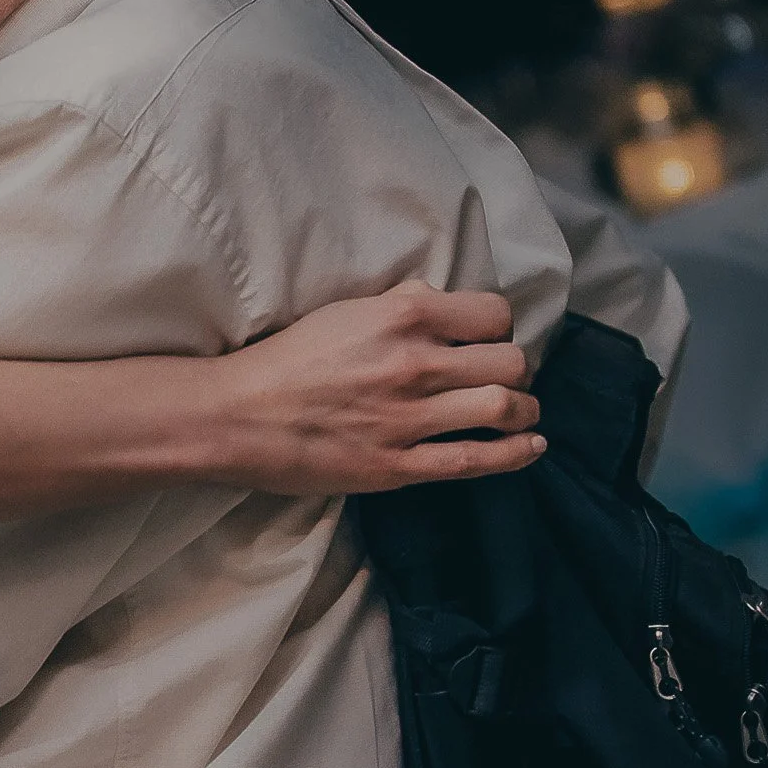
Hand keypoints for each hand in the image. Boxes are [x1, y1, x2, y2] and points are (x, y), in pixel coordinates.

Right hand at [218, 283, 543, 495]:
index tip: (486, 339)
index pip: (494, 314)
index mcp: (403, 317)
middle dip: (515, 369)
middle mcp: (416, 364)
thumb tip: (442, 302)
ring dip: (524, 409)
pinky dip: (515, 454)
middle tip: (502, 377)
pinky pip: (476, 460)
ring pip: (504, 408)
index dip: (497, 327)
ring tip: (521, 411)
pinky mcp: (399, 465)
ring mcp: (410, 419)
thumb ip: (400, 304)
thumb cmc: (286, 360)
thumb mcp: (345, 312)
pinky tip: (531, 447)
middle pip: (510, 362)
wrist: (237, 416)